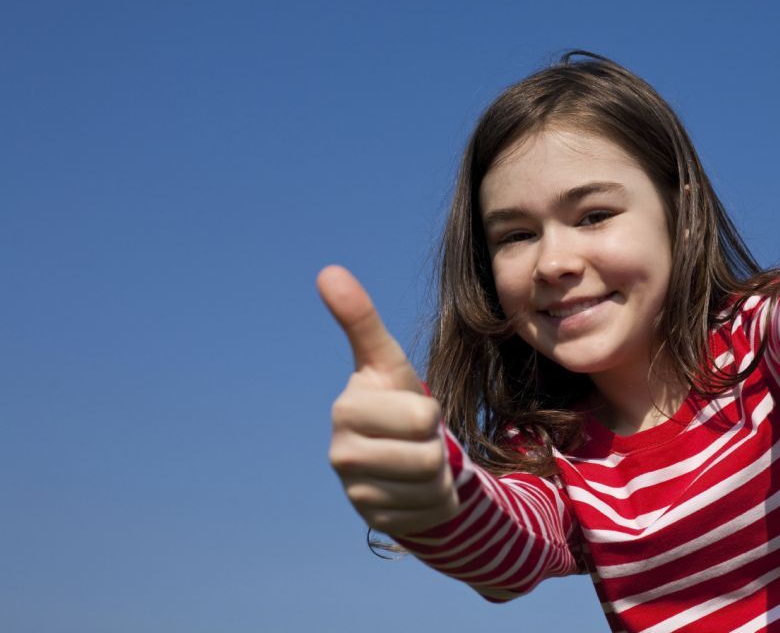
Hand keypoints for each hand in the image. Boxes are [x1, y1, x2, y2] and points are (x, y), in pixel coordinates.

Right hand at [319, 265, 457, 536]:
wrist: (397, 451)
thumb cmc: (392, 397)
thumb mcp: (385, 360)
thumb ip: (360, 319)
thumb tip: (328, 270)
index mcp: (346, 410)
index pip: (421, 416)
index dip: (429, 412)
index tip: (410, 409)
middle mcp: (341, 454)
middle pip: (429, 456)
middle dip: (436, 444)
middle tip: (418, 437)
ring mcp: (355, 493)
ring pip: (431, 485)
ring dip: (439, 473)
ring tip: (416, 459)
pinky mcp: (375, 521)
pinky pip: (433, 512)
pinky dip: (436, 499)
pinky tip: (416, 487)